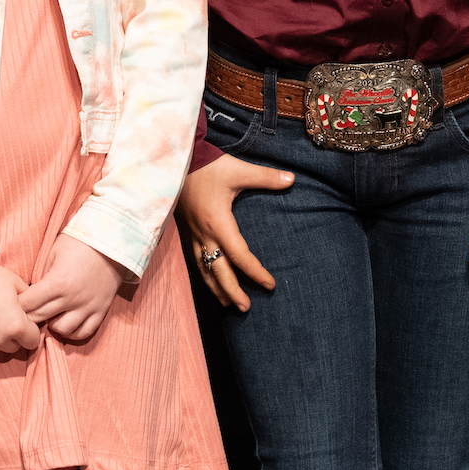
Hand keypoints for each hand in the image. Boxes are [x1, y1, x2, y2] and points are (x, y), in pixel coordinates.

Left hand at [18, 236, 124, 344]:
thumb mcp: (53, 252)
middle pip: (41, 318)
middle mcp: (72, 298)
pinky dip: (73, 332)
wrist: (113, 241)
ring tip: (48, 317)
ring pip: (63, 330)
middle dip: (28, 318)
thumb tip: (30, 292)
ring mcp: (88, 306)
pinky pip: (85, 332)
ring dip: (52, 326)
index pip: (29, 303)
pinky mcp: (101, 310)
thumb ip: (42, 274)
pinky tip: (66, 324)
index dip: (17, 305)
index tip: (11, 305)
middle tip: (22, 315)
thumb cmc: (79, 243)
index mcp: (58, 282)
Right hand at [180, 153, 294, 313]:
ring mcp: (193, 234)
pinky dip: (205, 276)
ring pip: (204, 270)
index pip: (239, 255)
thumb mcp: (238, 169)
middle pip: (218, 271)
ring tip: (228, 305)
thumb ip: (265, 177)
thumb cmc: (208, 166)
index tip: (270, 284)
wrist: (176, 160)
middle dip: (232, 292)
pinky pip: (195, 261)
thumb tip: (292, 179)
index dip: (255, 272)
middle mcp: (204, 234)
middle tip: (246, 308)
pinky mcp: (187, 232)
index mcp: (218, 222)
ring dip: (216, 289)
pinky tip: (211, 282)